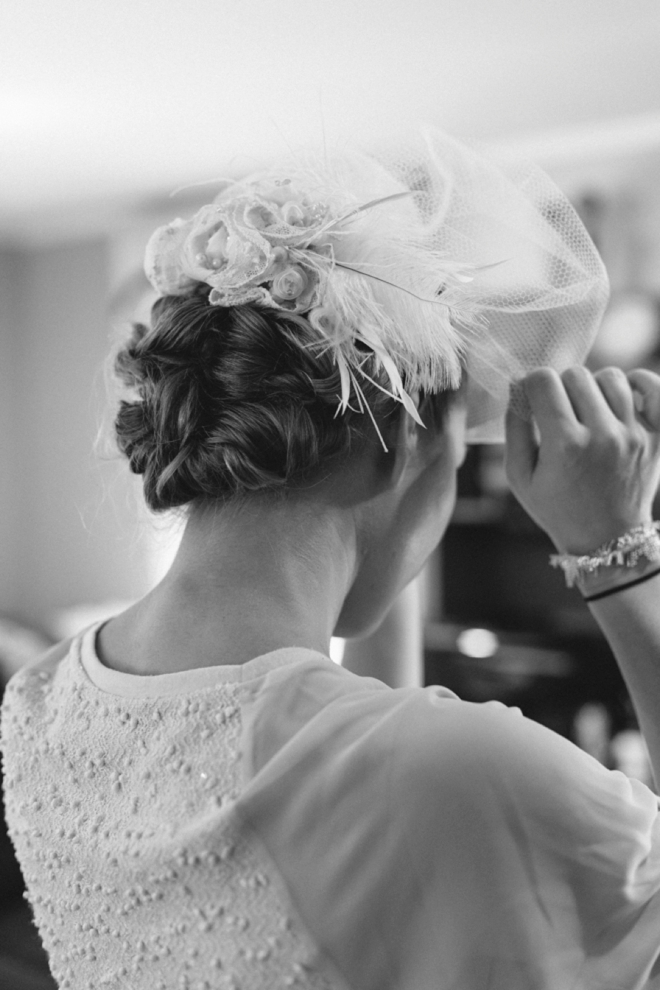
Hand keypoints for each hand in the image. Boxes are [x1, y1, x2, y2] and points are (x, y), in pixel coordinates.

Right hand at [505, 366, 659, 553]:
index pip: (544, 381)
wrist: (607, 540)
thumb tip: (517, 386)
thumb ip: (514, 428)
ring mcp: (635, 435)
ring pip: (611, 377)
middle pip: (576, 374)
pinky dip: (638, 382)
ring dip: (593, 387)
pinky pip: (653, 388)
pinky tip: (624, 393)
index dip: (532, 384)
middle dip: (561, 387)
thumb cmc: (558, 509)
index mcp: (565, 446)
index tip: (533, 399)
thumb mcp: (520, 477)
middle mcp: (603, 436)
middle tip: (559, 412)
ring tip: (588, 409)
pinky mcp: (658, 437)